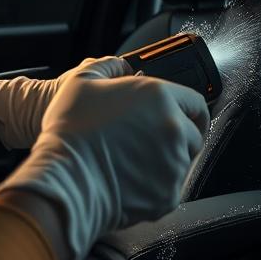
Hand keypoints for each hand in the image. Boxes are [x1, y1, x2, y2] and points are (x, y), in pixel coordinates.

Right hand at [0, 59, 209, 259]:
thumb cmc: (70, 132)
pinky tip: (133, 183)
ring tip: (136, 165)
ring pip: (183, 163)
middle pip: (194, 135)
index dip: (192, 112)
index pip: (196, 102)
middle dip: (180, 140)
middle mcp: (174, 128)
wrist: (64, 180)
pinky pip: (171, 189)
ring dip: (167, 163)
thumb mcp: (82, 81)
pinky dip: (157, 188)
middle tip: (154, 145)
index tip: (189, 120)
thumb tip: (122, 67)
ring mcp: (174, 163)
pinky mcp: (169, 193)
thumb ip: (109, 66)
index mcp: (159, 97)